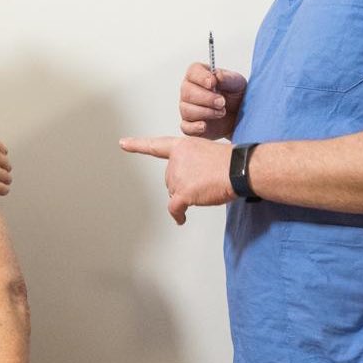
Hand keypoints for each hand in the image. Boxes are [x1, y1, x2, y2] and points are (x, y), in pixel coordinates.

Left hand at [119, 135, 234, 223]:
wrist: (239, 168)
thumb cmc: (230, 161)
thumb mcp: (207, 152)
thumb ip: (193, 162)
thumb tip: (191, 181)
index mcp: (182, 146)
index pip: (156, 146)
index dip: (137, 145)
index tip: (123, 143)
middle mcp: (176, 160)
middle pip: (170, 180)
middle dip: (183, 185)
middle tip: (204, 181)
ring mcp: (178, 176)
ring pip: (174, 194)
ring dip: (188, 196)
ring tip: (207, 188)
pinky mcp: (182, 193)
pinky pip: (174, 208)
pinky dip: (178, 215)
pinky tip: (181, 219)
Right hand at [179, 63, 246, 139]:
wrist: (239, 116)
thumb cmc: (236, 95)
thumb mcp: (237, 84)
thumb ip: (228, 78)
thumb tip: (218, 76)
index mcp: (199, 75)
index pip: (193, 71)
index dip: (201, 77)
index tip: (213, 83)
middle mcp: (189, 90)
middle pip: (187, 92)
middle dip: (206, 98)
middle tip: (222, 102)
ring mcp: (187, 108)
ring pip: (186, 109)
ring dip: (206, 112)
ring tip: (222, 113)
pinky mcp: (190, 125)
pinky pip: (185, 127)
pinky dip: (194, 127)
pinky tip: (204, 126)